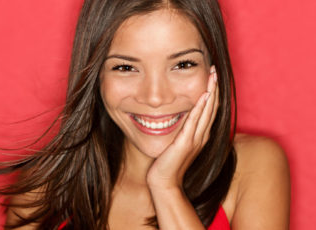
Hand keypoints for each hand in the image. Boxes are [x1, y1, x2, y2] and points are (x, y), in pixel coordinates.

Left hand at [146, 66, 218, 190]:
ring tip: (213, 75)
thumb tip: (178, 116)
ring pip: (206, 112)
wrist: (164, 182)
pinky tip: (203, 95)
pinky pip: (194, 122)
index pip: (209, 110)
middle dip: (214, 88)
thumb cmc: (168, 164)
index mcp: (200, 135)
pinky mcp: (185, 144)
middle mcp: (201, 136)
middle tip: (216, 69)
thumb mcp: (177, 143)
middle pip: (212, 107)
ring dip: (210, 93)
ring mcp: (195, 140)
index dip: (212, 93)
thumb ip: (182, 131)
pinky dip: (199, 108)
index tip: (212, 76)